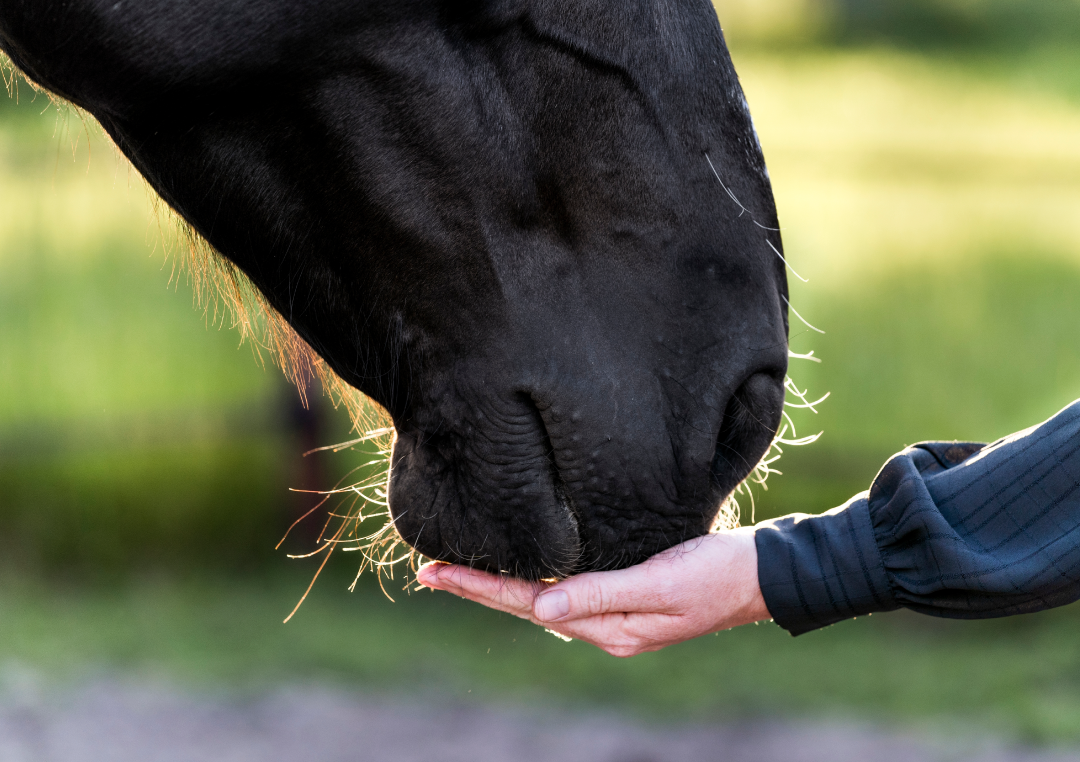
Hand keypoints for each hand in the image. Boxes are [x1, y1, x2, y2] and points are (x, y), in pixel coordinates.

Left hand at [415, 527, 770, 657]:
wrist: (763, 575)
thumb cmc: (716, 574)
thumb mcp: (660, 583)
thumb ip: (601, 594)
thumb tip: (540, 608)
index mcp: (609, 629)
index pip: (528, 604)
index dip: (480, 587)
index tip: (436, 572)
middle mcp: (605, 626)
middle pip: (526, 605)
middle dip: (477, 587)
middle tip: (428, 571)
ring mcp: (615, 613)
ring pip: (543, 599)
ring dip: (500, 584)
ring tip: (461, 570)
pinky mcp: (626, 594)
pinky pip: (567, 591)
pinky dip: (535, 578)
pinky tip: (520, 569)